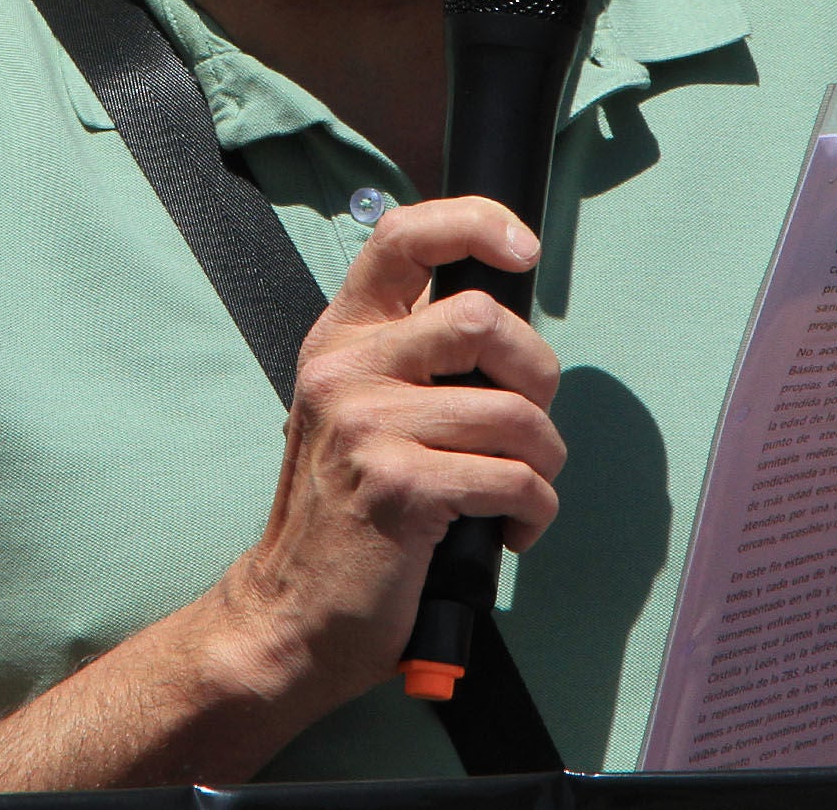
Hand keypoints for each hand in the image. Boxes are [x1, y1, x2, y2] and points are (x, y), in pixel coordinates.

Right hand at [207, 197, 564, 714]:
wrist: (292, 614)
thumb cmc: (345, 514)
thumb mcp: (356, 411)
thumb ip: (410, 358)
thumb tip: (501, 325)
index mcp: (341, 338)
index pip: (402, 235)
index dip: (475, 223)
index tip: (522, 250)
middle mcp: (347, 369)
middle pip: (483, 320)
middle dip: (537, 375)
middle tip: (528, 424)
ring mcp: (369, 425)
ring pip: (515, 412)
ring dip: (544, 460)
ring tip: (519, 490)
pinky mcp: (400, 487)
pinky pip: (515, 479)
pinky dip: (533, 511)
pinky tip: (507, 531)